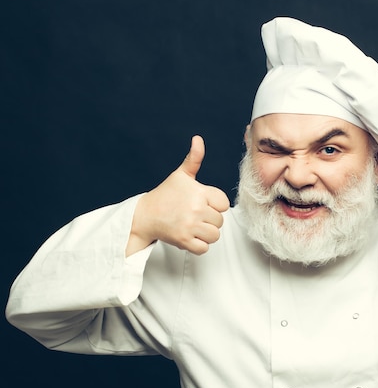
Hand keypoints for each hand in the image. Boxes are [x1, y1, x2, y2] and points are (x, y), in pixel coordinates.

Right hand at [127, 136, 230, 255]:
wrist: (144, 215)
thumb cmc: (165, 195)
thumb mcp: (181, 175)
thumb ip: (194, 159)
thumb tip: (198, 139)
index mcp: (199, 192)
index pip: (224, 204)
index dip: (215, 205)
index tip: (202, 203)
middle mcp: (196, 209)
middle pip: (220, 221)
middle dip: (209, 220)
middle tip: (194, 215)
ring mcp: (189, 226)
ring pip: (215, 235)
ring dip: (205, 234)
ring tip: (193, 226)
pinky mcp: (183, 241)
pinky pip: (204, 248)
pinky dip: (198, 245)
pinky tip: (190, 236)